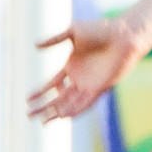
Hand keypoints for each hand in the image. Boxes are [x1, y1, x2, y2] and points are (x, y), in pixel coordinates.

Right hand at [27, 17, 143, 121]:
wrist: (124, 35)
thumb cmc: (102, 30)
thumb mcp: (73, 32)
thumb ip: (54, 40)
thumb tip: (34, 45)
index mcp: (72, 67)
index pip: (52, 84)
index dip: (40, 93)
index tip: (27, 99)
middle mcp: (80, 79)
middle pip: (58, 98)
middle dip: (44, 107)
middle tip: (29, 115)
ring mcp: (90, 84)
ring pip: (70, 103)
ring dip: (57, 113)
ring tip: (42, 122)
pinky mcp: (101, 87)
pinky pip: (86, 102)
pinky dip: (75, 110)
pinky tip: (64, 117)